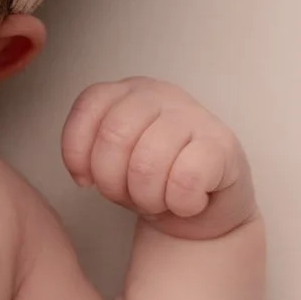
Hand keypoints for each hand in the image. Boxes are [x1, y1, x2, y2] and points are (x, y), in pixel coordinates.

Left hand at [60, 77, 257, 239]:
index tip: (87, 182)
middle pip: (114, 137)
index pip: (87, 110)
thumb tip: (84, 174)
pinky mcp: (222, 144)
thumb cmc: (155, 180)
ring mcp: (193, 115)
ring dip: (147, 198)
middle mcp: (159, 94)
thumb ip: (91, 154)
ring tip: (159, 200)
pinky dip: (181, 204)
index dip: (78, 155)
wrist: (207, 207)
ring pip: (148, 162)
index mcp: (127, 92)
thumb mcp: (113, 164)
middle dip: (112, 182)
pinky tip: (188, 202)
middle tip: (129, 196)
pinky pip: (186, 179)